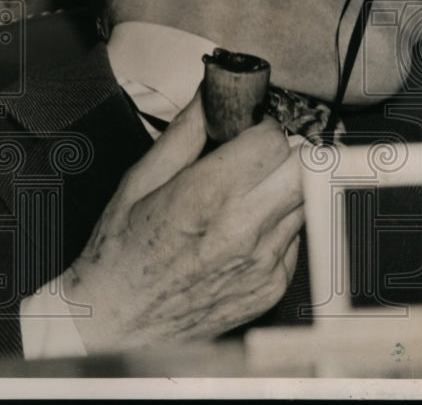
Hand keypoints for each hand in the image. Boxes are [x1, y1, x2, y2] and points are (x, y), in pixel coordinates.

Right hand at [64, 89, 303, 351]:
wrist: (116, 324)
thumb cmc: (121, 255)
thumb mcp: (140, 181)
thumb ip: (184, 133)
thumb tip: (210, 96)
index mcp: (208, 195)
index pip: (274, 140)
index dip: (263, 128)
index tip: (249, 132)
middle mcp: (243, 229)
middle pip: (302, 167)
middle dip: (284, 154)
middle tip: (258, 159)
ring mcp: (263, 261)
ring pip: (305, 201)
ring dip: (285, 190)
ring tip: (247, 197)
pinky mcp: (272, 286)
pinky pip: (296, 239)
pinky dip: (280, 229)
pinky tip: (245, 233)